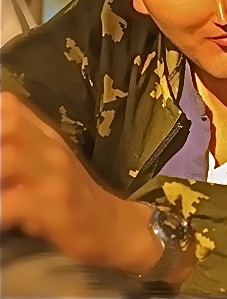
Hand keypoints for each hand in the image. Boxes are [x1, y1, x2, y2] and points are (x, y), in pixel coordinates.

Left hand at [0, 91, 155, 269]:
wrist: (111, 224)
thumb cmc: (71, 192)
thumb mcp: (50, 160)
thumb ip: (24, 141)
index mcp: (46, 136)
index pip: (10, 107)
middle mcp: (52, 149)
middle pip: (9, 125)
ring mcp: (56, 177)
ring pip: (10, 159)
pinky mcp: (58, 209)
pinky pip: (17, 203)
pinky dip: (0, 209)